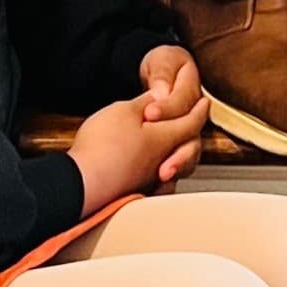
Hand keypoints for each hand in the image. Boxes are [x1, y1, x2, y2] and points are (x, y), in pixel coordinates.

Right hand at [69, 50, 207, 207]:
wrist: (82, 182)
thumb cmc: (104, 145)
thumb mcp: (125, 111)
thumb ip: (146, 102)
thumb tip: (161, 93)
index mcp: (164, 138)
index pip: (191, 122)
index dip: (199, 110)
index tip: (204, 102)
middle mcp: (163, 161)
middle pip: (187, 146)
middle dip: (191, 132)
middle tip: (194, 121)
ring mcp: (150, 180)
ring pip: (174, 164)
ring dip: (178, 153)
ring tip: (177, 146)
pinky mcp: (136, 193)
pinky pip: (159, 182)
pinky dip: (162, 172)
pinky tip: (154, 174)